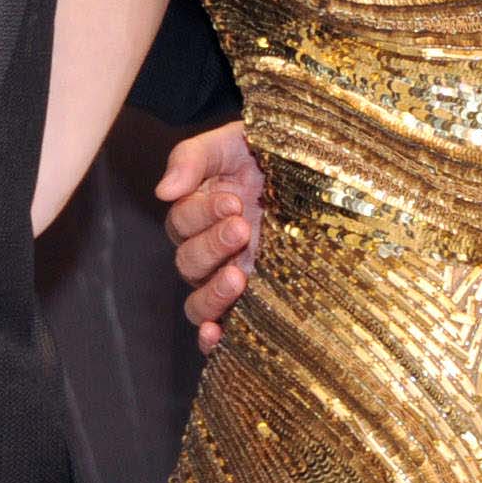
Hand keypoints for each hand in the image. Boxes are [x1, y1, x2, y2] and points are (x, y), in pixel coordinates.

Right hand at [157, 120, 264, 353]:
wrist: (318, 171)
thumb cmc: (271, 152)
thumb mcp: (232, 143)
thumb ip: (193, 159)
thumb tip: (163, 192)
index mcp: (198, 212)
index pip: (181, 221)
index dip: (201, 214)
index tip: (234, 199)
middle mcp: (209, 250)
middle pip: (188, 262)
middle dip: (212, 245)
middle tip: (243, 226)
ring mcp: (230, 278)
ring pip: (197, 303)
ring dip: (212, 293)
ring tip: (238, 277)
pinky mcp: (254, 301)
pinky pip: (222, 329)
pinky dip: (211, 339)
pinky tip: (216, 335)